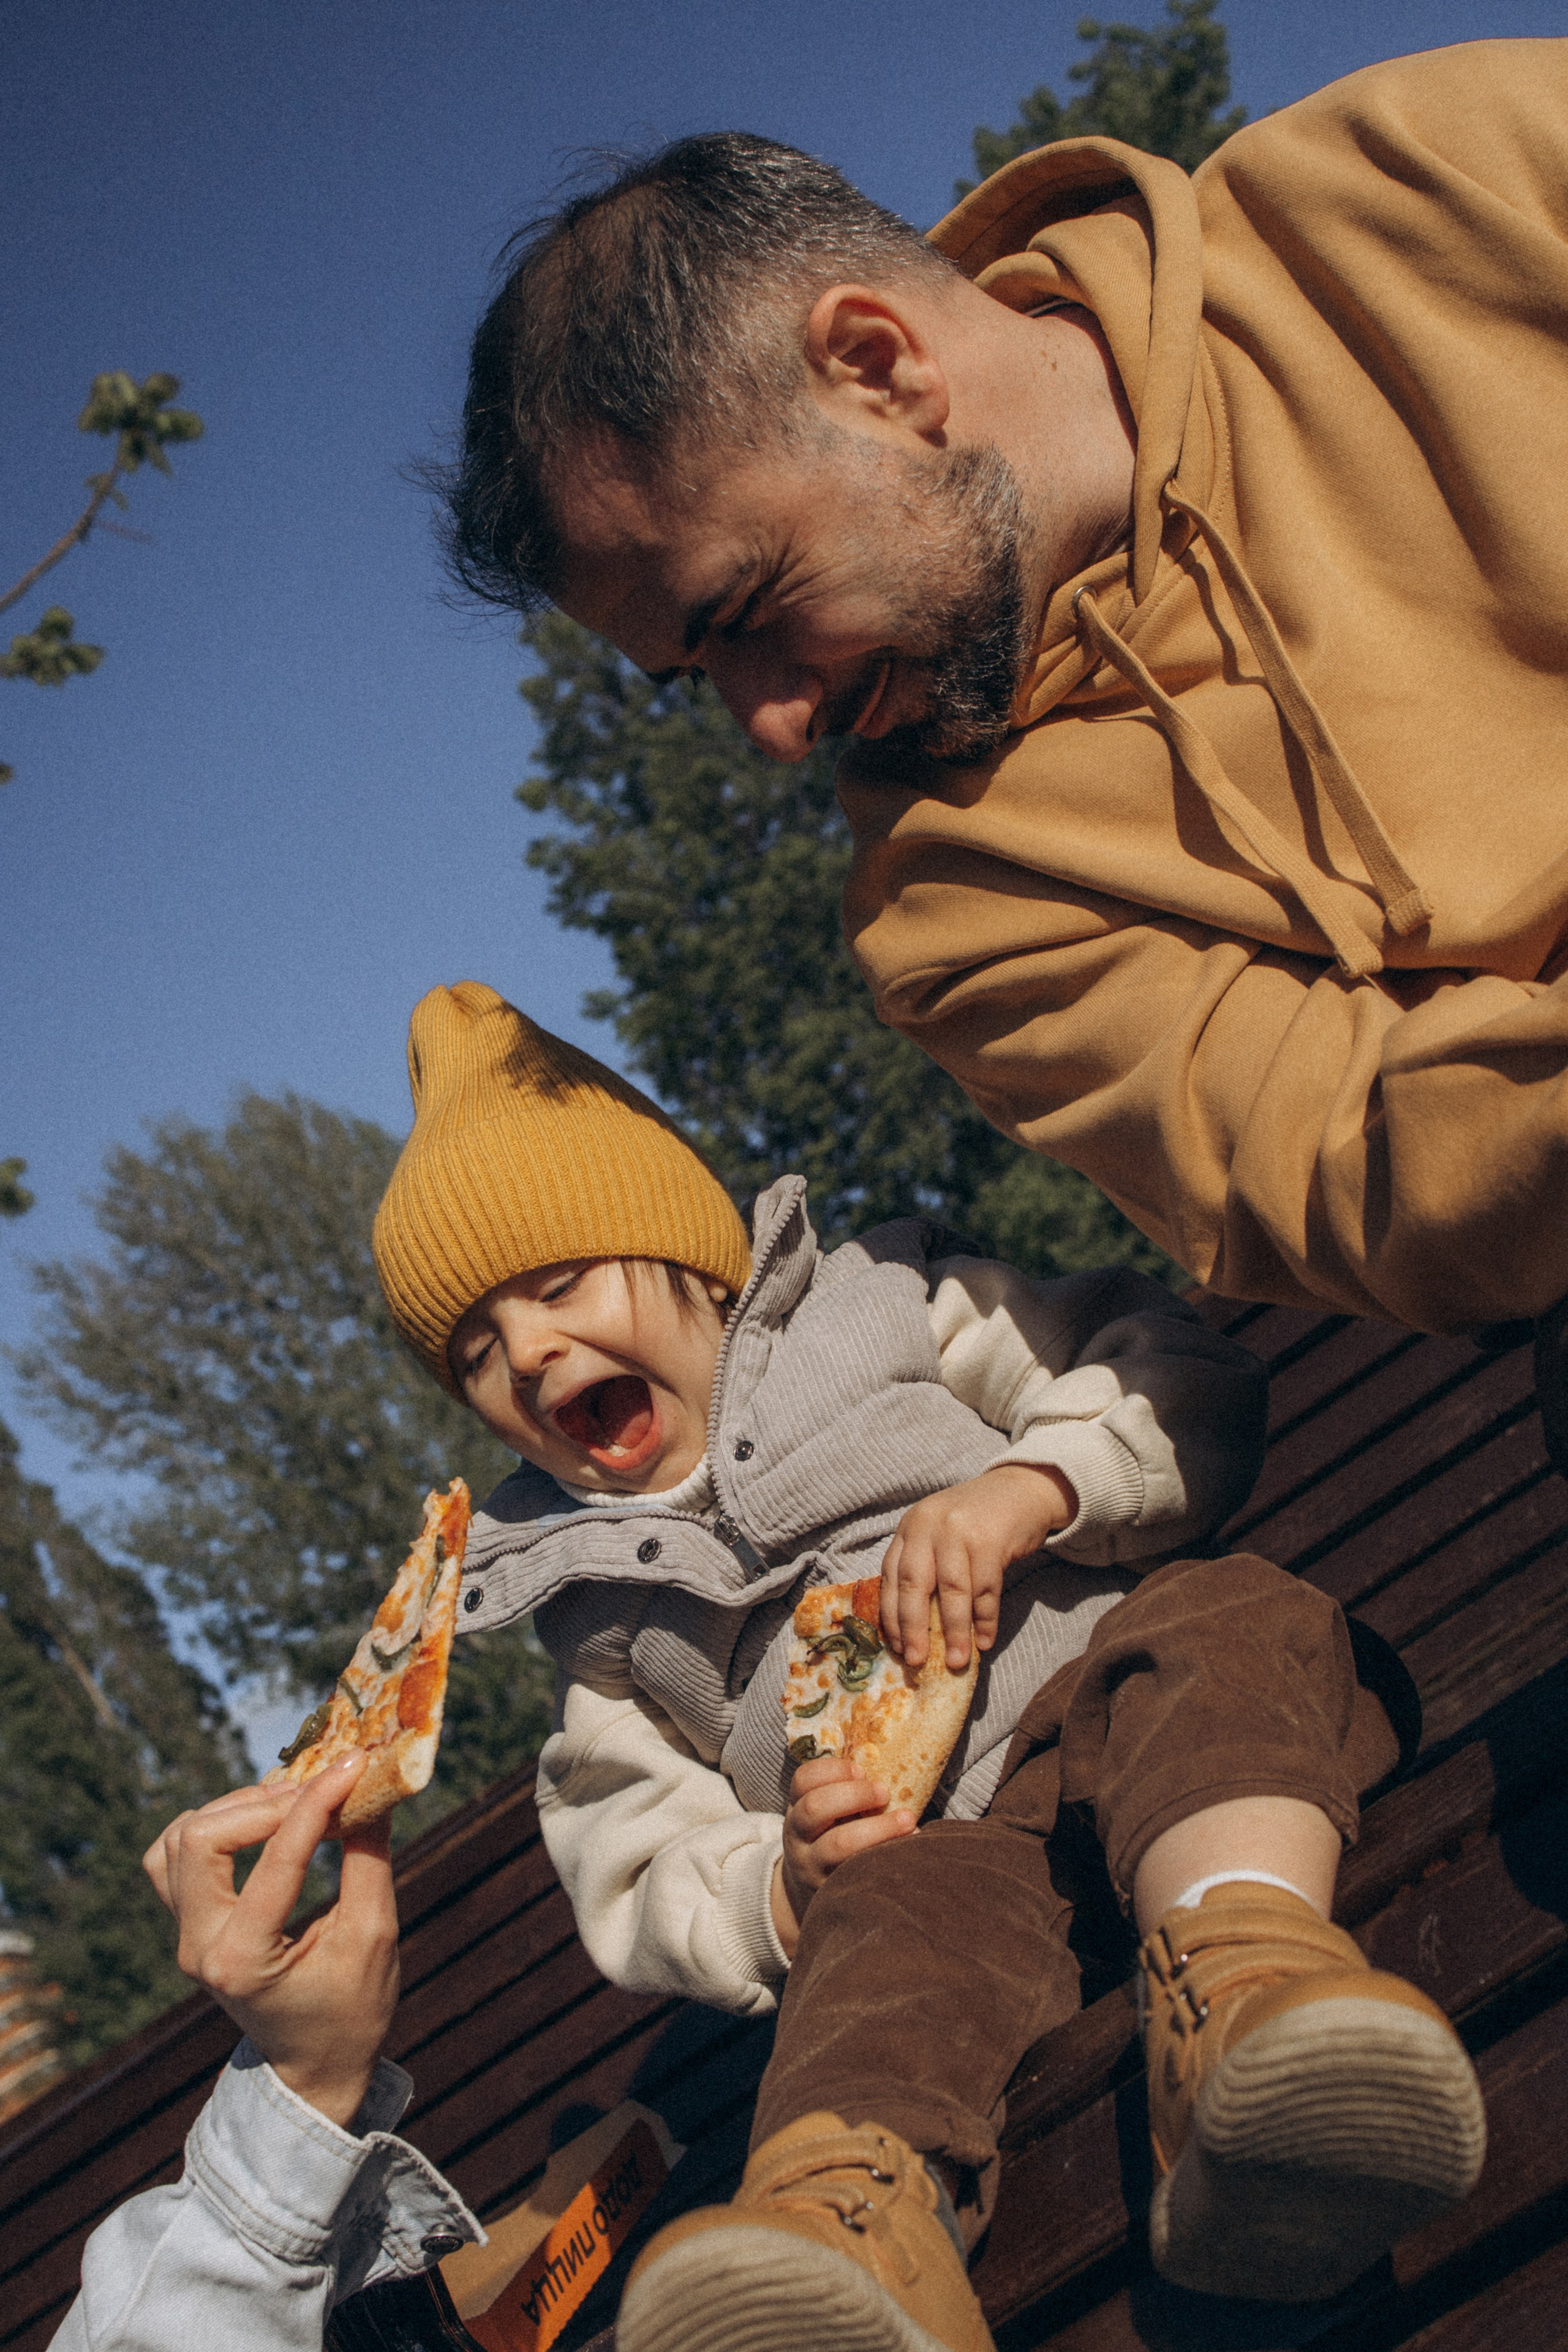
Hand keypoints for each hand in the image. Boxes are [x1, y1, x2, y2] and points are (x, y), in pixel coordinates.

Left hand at [143, 1753, 398, 2127]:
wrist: (313, 2065)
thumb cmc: (352, 2009)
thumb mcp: (373, 1936)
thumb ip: (368, 1858)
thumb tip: (370, 1787)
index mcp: (245, 1961)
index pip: (278, 1859)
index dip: (319, 1803)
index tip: (353, 1766)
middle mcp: (199, 1948)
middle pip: (200, 1840)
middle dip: (262, 1803)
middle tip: (317, 1791)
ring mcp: (185, 1937)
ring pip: (178, 1840)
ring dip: (233, 1809)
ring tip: (290, 1802)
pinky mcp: (187, 1926)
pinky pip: (171, 1856)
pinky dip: (210, 1825)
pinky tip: (256, 1820)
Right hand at [770, 1755, 916, 1958]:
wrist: (808, 1889)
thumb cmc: (829, 1839)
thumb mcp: (824, 1816)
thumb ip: (844, 1796)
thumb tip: (896, 1773)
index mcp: (798, 1809)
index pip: (804, 1779)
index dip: (833, 1770)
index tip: (861, 1771)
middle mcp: (798, 1837)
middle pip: (815, 1807)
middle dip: (855, 1795)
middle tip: (885, 1793)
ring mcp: (812, 1866)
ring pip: (838, 1844)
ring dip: (878, 1828)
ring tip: (908, 1820)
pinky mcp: (831, 1891)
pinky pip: (857, 1873)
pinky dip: (886, 1858)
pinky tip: (905, 1852)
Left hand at [879, 1463, 1076, 1671]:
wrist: (1021, 1490)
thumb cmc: (976, 1523)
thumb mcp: (940, 1536)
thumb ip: (926, 1570)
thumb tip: (916, 1632)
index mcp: (910, 1527)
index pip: (890, 1576)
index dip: (892, 1615)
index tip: (896, 1648)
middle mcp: (929, 1525)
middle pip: (915, 1584)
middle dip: (914, 1627)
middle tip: (916, 1661)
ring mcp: (959, 1530)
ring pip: (952, 1591)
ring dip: (955, 1631)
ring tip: (958, 1660)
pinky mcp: (991, 1539)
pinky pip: (986, 1589)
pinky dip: (985, 1619)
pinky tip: (984, 1640)